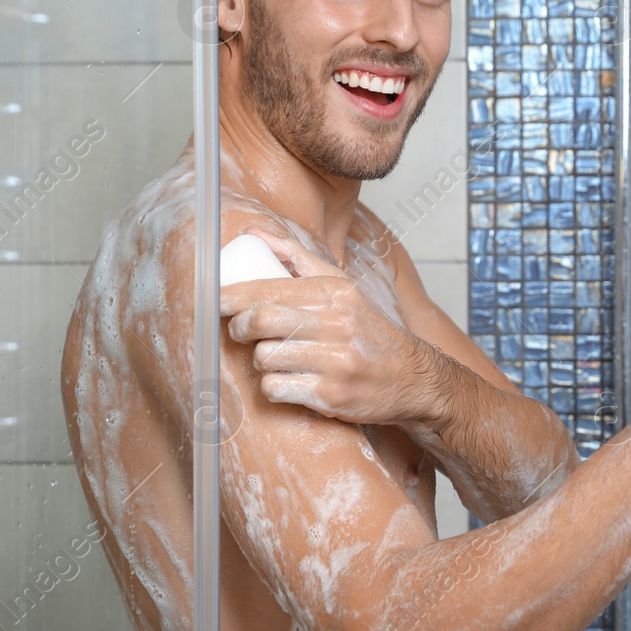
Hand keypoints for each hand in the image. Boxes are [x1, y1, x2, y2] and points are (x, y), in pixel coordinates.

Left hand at [219, 229, 444, 425]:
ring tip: (274, 358)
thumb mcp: (343, 288)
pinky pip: (277, 389)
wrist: (414, 379)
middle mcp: (336, 325)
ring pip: (265, 358)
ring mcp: (334, 362)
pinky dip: (273, 387)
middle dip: (240, 327)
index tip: (216, 299)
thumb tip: (254, 235)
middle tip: (239, 331)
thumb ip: (298, 259)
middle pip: (262, 320)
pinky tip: (288, 382)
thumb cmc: (370, 332)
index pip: (269, 289)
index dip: (233, 296)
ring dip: (260, 360)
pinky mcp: (331, 395)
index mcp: (335, 294)